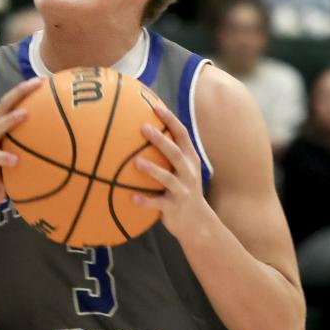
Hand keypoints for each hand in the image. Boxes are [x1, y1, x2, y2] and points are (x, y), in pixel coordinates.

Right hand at [0, 78, 42, 207]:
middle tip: (36, 84)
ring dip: (10, 120)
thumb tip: (67, 135)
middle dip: (19, 93)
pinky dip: (4, 158)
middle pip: (2, 106)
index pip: (10, 101)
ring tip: (26, 114)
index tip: (43, 79)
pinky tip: (15, 160)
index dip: (24, 89)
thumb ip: (34, 142)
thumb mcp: (22, 153)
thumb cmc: (8, 171)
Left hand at [131, 104, 211, 240]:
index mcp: (190, 160)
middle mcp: (189, 173)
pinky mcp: (174, 208)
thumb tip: (143, 129)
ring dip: (152, 170)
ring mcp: (182, 191)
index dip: (170, 120)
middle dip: (160, 140)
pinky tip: (130, 197)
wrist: (198, 223)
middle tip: (143, 127)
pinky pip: (158, 204)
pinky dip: (144, 201)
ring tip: (136, 162)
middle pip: (175, 153)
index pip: (182, 135)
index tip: (156, 106)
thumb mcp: (183, 170)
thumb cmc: (182, 190)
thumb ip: (169, 153)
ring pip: (167, 178)